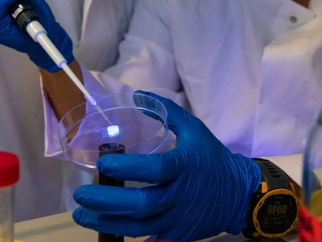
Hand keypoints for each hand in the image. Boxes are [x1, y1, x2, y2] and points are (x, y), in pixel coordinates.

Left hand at [72, 91, 260, 241]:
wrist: (240, 194)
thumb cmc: (212, 157)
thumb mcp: (194, 129)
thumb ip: (166, 111)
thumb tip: (137, 95)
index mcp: (185, 166)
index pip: (154, 169)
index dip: (127, 168)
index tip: (103, 164)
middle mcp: (181, 195)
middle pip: (141, 204)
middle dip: (107, 202)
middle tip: (81, 195)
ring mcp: (179, 219)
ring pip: (139, 226)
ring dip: (107, 222)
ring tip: (82, 215)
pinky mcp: (178, 234)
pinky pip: (148, 237)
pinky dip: (125, 234)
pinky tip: (104, 228)